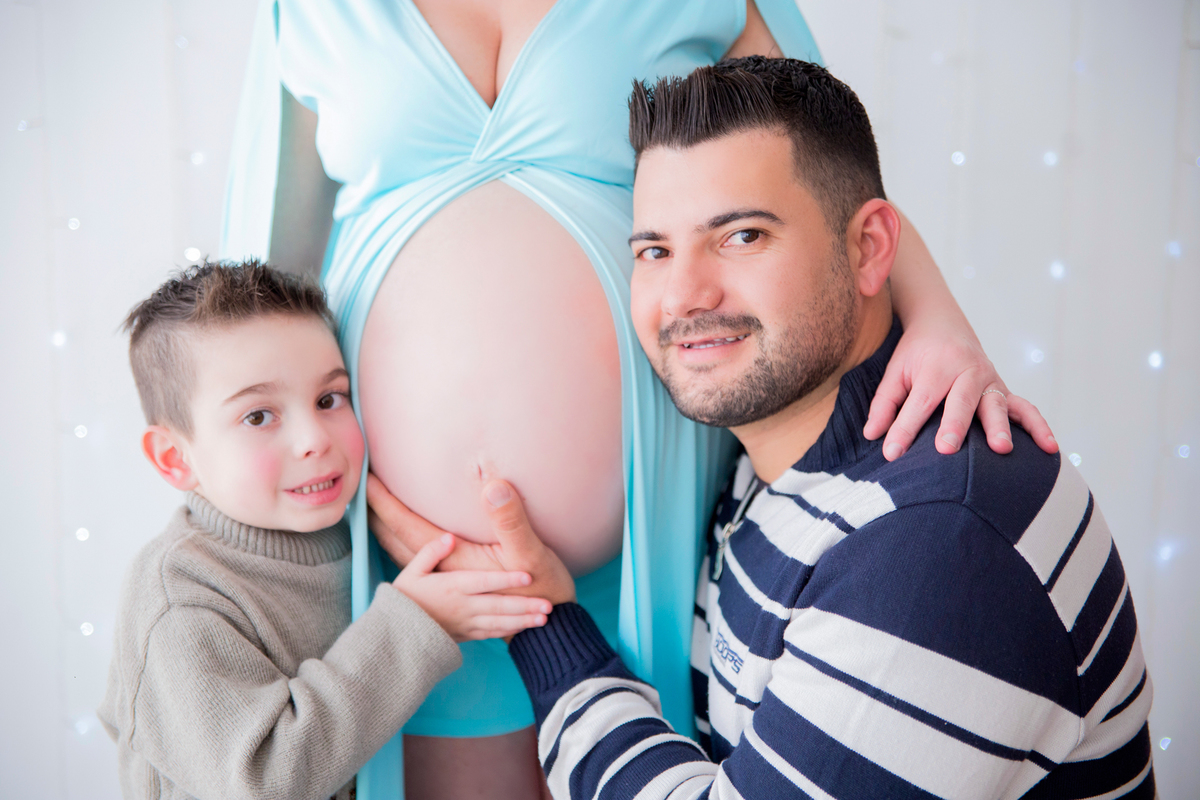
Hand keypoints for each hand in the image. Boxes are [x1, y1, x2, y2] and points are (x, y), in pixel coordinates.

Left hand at [367, 473, 575, 605]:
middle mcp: (446, 571)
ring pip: (407, 556)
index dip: (387, 503)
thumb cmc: (543, 586)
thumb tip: (492, 486)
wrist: (550, 624)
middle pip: (399, 541)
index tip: (369, 479)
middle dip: (378, 516)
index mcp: (457, 558)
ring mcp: (451, 582)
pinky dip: (405, 553)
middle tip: (359, 491)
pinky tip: (401, 546)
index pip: (410, 525)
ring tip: (371, 515)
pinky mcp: (458, 588)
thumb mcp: (531, 550)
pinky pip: (421, 569)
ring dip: (386, 535)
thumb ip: (510, 519)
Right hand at [392, 534, 551, 641]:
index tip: (528, 576)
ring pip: (500, 623)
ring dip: (524, 620)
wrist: (396, 635)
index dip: (506, 579)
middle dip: (525, 605)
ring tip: (546, 617)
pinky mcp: (466, 635)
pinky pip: (492, 634)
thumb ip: (430, 553)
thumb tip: (449, 537)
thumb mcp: (411, 572)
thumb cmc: (404, 599)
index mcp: (451, 588)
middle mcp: (462, 607)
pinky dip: (510, 631)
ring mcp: (465, 624)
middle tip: (549, 604)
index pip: (484, 582)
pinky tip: (527, 626)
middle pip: (498, 606)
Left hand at [863, 321, 1057, 459]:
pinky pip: (1025, 408)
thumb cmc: (917, 354)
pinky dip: (1038, 427)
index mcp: (936, 367)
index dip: (904, 430)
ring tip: (1001, 449)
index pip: (918, 403)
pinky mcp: (1004, 391)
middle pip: (959, 402)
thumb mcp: (895, 372)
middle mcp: (966, 372)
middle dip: (954, 425)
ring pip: (995, 405)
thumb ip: (884, 404)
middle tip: (947, 449)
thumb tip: (872, 436)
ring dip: (999, 426)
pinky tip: (1049, 448)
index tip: (891, 454)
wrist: (944, 323)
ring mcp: (989, 381)